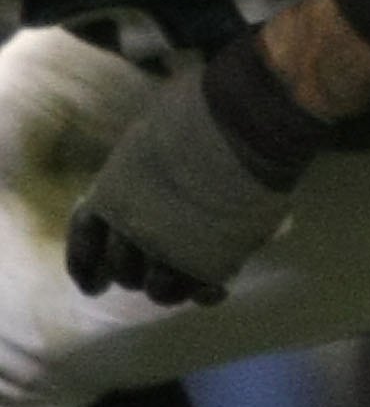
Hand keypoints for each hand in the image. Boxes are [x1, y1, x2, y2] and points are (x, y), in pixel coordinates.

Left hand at [67, 35, 321, 305]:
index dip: (86, 266)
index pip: (85, 240)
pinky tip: (217, 288)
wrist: (248, 123)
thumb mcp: (150, 138)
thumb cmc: (203, 113)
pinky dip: (206, 294)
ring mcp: (171, 246)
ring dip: (172, 287)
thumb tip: (150, 183)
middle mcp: (134, 226)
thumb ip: (143, 172)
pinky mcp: (210, 259)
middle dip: (136, 274)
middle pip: (124, 270)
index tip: (96, 287)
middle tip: (155, 270)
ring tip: (188, 279)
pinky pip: (200, 291)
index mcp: (112, 192)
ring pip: (159, 290)